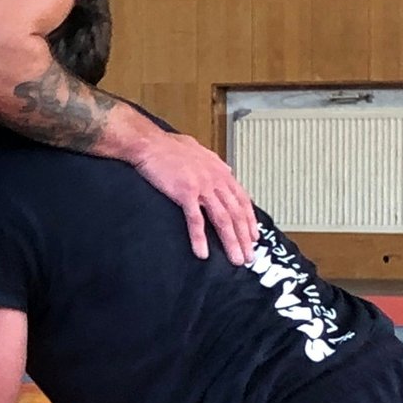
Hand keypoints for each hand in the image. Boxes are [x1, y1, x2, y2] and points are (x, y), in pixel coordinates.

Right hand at [130, 132, 257, 263]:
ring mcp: (202, 187)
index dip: (250, 220)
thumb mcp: (200, 151)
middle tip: (248, 256)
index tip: (253, 236)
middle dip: (244, 238)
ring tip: (235, 259)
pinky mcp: (185, 193)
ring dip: (231, 242)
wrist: (149, 143)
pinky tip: (202, 252)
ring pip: (223, 219)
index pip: (242, 199)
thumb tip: (226, 170)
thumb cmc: (169, 146)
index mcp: (220, 171)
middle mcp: (216, 180)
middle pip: (236, 213)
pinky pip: (196, 220)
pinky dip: (200, 238)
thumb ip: (215, 164)